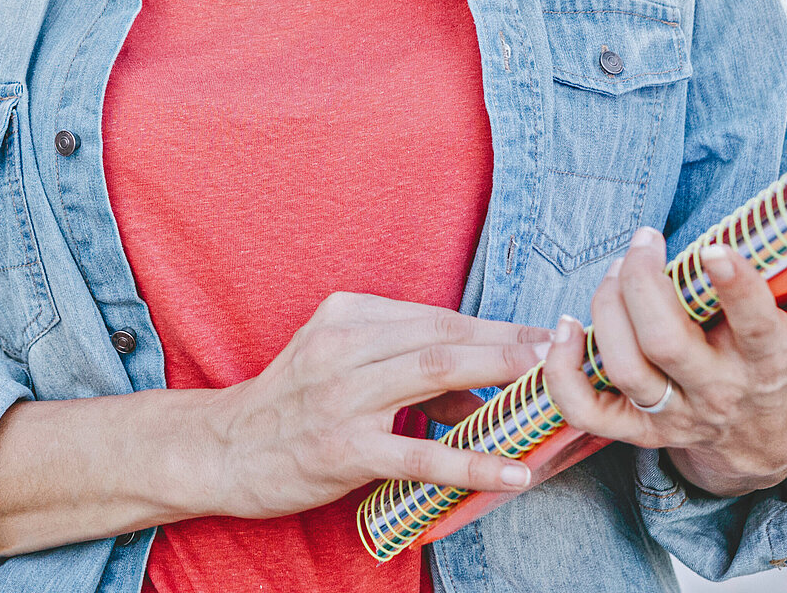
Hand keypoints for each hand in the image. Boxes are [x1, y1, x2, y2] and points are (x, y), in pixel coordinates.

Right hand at [204, 292, 551, 517]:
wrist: (222, 448)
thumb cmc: (291, 405)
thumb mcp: (340, 364)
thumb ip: (404, 368)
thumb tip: (483, 392)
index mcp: (347, 315)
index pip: (436, 315)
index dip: (495, 324)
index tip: (543, 333)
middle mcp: (345, 345)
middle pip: (444, 336)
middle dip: (510, 342)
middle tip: (564, 351)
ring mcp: (342, 396)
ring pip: (436, 375)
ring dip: (500, 379)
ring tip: (551, 391)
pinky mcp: (343, 448)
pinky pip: (419, 454)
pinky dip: (472, 461)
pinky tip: (511, 471)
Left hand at [542, 222, 786, 495]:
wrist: (776, 443)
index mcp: (774, 357)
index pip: (754, 324)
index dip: (733, 288)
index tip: (715, 246)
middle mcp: (722, 390)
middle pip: (667, 343)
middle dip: (643, 284)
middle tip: (643, 241)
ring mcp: (678, 414)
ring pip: (626, 368)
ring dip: (606, 311)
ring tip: (615, 271)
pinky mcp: (640, 430)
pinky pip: (589, 411)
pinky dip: (563, 372)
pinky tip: (563, 327)